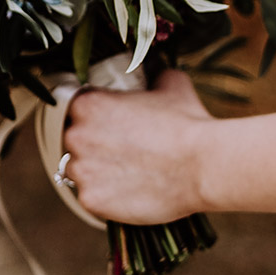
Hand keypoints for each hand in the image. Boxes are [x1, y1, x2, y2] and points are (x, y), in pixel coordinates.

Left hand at [62, 69, 212, 223]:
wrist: (201, 166)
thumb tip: (154, 73)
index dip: (96, 112)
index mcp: (88, 103)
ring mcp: (81, 171)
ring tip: (128, 169)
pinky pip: (92, 196)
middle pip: (74, 139)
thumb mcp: (170, 83)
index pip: (76, 106)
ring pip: (79, 170)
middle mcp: (76, 136)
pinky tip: (130, 188)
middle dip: (94, 142)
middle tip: (123, 145)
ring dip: (96, 169)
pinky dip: (107, 194)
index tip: (112, 120)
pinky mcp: (91, 201)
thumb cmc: (186, 122)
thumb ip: (152, 75)